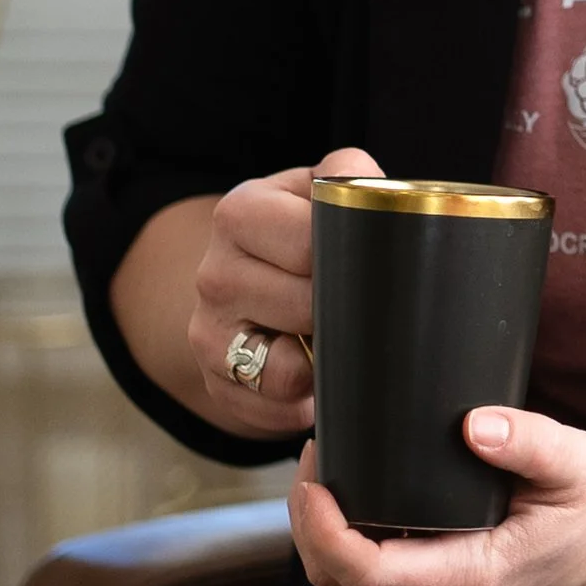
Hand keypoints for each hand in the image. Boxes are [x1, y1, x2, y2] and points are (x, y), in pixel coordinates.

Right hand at [187, 145, 382, 438]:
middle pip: (304, 307)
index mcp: (240, 213)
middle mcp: (213, 273)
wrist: (249, 281)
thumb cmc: (302, 234)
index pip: (306, 243)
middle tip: (373, 309)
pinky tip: (321, 375)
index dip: (353, 260)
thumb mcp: (320, 192)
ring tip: (347, 341)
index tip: (378, 267)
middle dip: (349, 313)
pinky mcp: (217, 384)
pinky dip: (308, 402)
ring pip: (287, 369)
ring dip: (329, 361)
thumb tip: (378, 195)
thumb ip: (351, 177)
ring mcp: (207, 332)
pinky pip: (277, 408)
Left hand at [289, 407, 585, 585]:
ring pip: (348, 583)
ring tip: (326, 465)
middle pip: (338, 581)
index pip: (366, 571)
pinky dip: (346, 537)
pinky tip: (354, 490)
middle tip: (313, 455)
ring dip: (322, 531)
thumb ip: (527, 443)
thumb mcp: (577, 464)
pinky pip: (371, 575)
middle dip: (308, 522)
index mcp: (471, 577)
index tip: (315, 476)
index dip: (323, 527)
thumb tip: (474, 424)